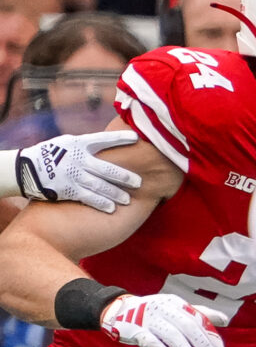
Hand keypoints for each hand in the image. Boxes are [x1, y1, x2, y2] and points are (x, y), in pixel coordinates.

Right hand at [16, 130, 141, 212]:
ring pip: (100, 185)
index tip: (136, 138)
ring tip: (127, 200)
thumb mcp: (67, 144)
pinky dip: (101, 203)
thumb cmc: (52, 155)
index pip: (102, 139)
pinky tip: (111, 208)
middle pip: (106, 168)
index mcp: (78, 144)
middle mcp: (77, 159)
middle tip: (139, 183)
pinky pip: (88, 197)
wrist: (25, 169)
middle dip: (124, 176)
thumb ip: (87, 146)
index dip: (120, 138)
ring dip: (115, 193)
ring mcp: (72, 174)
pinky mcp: (67, 189)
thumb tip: (113, 145)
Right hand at [99, 293, 225, 346]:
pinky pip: (153, 344)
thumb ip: (199, 314)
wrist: (119, 311)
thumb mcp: (176, 309)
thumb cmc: (155, 312)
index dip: (210, 333)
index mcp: (175, 302)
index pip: (197, 318)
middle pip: (187, 326)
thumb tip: (225, 320)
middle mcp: (162, 308)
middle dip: (201, 344)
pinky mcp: (136, 331)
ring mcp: (148, 319)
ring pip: (172, 336)